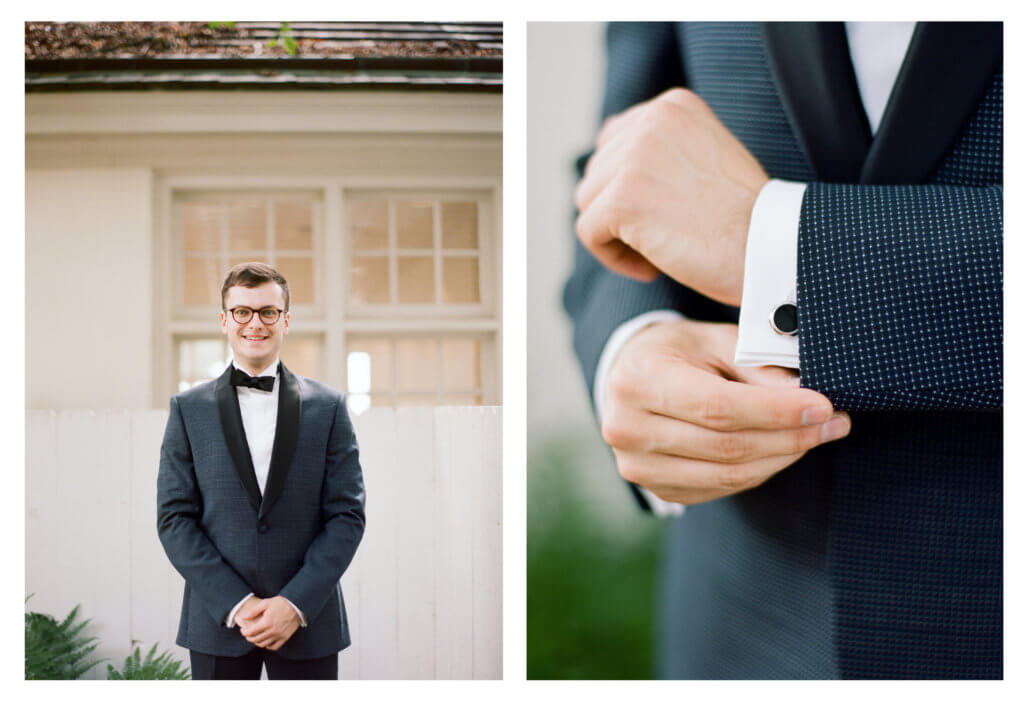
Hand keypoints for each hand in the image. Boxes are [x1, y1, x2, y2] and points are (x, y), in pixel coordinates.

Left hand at [237, 596, 300, 650]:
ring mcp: (279, 635)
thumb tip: (243, 617)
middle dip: (249, 638)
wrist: (297, 605)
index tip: (243, 630)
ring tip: (255, 638)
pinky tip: (266, 642)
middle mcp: (272, 631)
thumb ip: (253, 611)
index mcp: (266, 622)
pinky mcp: (285, 637)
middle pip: (256, 639)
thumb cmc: (282, 603)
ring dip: (257, 642)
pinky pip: (274, 647)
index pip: (250, 632)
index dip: (244, 632)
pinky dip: (268, 646)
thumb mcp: (266, 603)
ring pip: (263, 644)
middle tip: (248, 634)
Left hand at [574, 88, 769, 306]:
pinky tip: (652, 268)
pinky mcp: (621, 197)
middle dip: (621, 212)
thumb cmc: (746, 219)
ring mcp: (634, 156)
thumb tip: (606, 163)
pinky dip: (614, 258)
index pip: (614, 141)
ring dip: (616, 235)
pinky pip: (588, 232)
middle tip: (664, 237)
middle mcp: (651, 121)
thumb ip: (661, 150)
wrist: (771, 248)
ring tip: (659, 252)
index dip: (627, 187)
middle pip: (597, 173)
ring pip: (588, 201)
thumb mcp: (706, 159)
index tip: (662, 214)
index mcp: (673, 107)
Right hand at [600, 319, 850, 503]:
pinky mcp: (656, 488)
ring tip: (815, 435)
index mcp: (638, 381)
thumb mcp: (713, 340)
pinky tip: (780, 449)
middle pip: (727, 446)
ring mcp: (637, 466)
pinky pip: (721, 489)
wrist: (630, 377)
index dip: (775, 411)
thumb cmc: (676, 352)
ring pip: (728, 475)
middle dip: (790, 436)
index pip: (717, 406)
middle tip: (833, 422)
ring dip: (782, 457)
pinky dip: (760, 471)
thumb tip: (800, 395)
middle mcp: (628, 429)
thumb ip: (753, 366)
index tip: (823, 406)